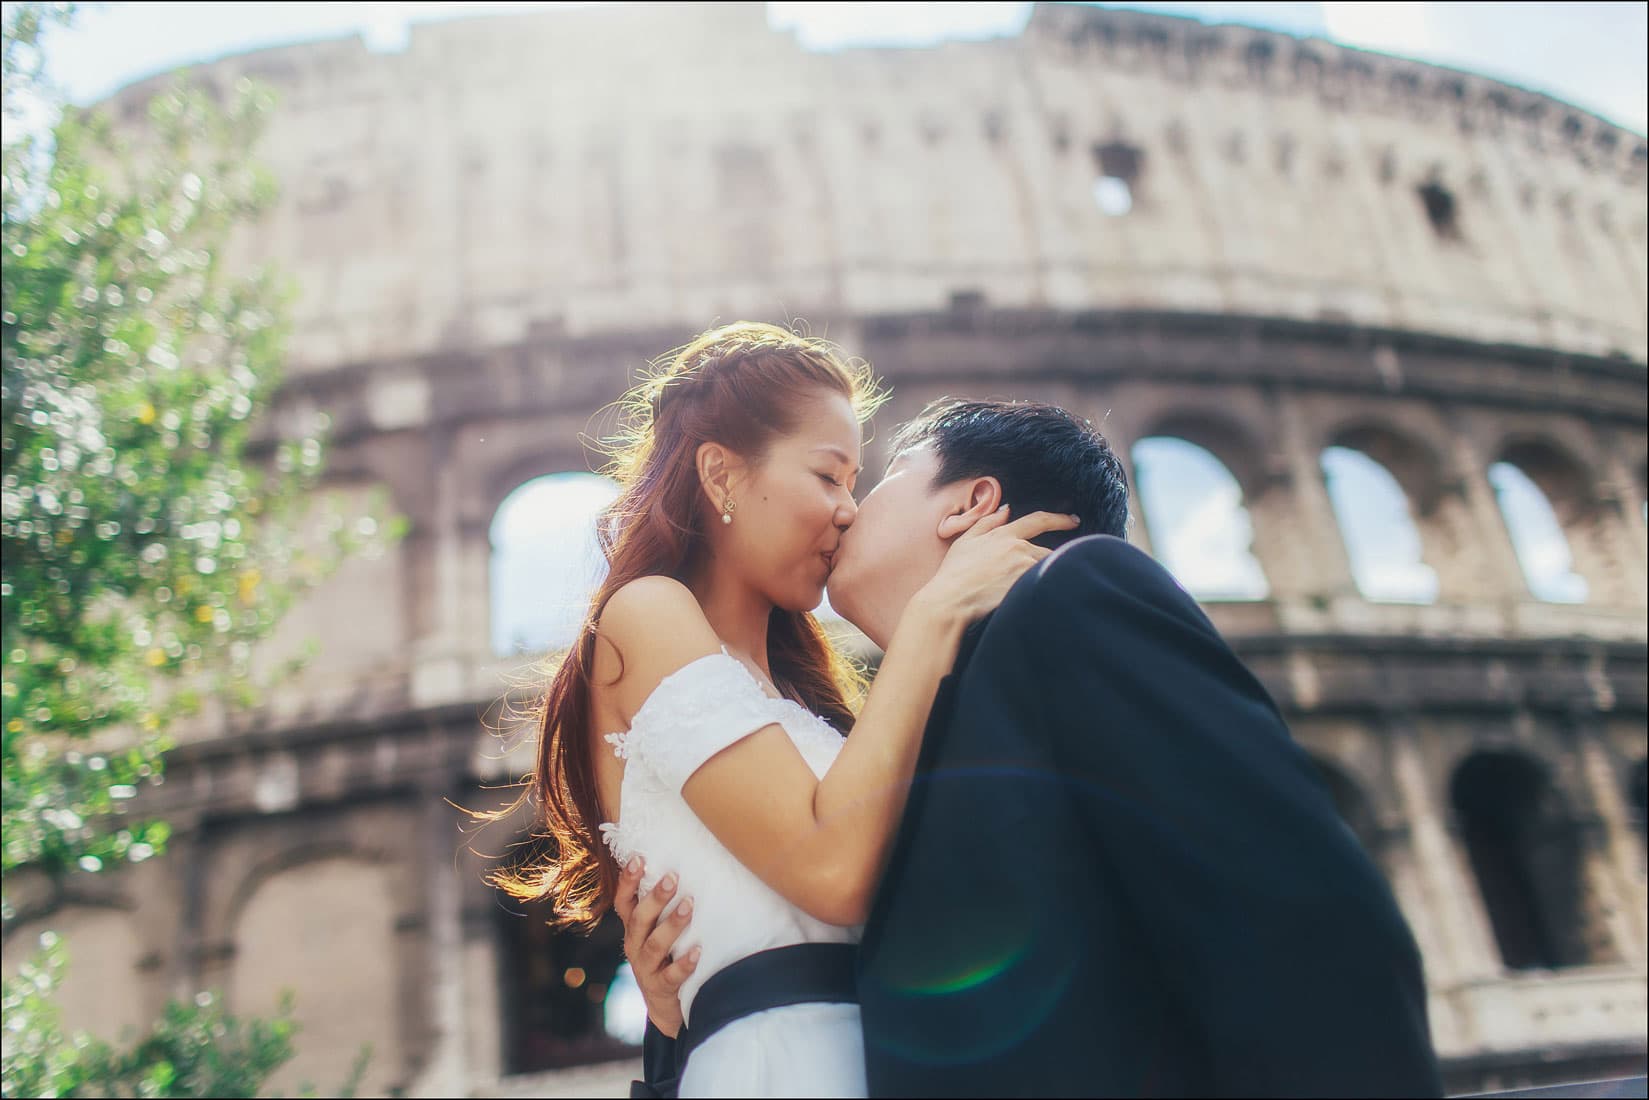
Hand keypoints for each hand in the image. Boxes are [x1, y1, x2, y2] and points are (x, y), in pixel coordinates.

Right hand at [614, 856, 698, 1039]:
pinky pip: (671, 976)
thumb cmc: (666, 956)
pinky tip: (698, 951)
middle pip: (639, 919)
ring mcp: (646, 968)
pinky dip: (684, 963)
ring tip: (689, 906)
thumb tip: (689, 865)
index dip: (628, 881)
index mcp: (633, 929)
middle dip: (655, 898)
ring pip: (655, 945)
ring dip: (672, 924)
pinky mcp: (660, 988)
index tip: (638, 858)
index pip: (624, 902)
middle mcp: (635, 946)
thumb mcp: (657, 931)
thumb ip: (664, 908)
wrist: (664, 1005)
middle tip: (672, 878)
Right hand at [911, 507, 1079, 625]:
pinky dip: (1046, 587)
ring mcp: (1023, 568)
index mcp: (1003, 534)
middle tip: (1046, 572)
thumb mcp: (966, 540)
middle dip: (1049, 560)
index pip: (1039, 520)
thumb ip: (987, 522)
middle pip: (1048, 550)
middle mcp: (1017, 548)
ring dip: (1047, 575)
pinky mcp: (1026, 587)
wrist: (950, 600)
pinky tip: (1041, 597)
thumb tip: (1006, 509)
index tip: (1073, 520)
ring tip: (1040, 587)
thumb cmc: (953, 573)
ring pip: (1047, 568)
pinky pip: (1045, 584)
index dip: (1059, 519)